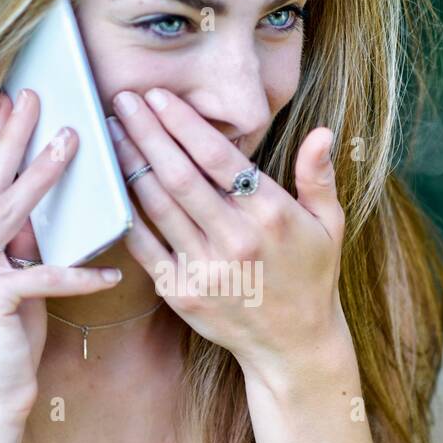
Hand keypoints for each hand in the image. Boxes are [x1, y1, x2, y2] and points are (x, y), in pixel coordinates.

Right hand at [0, 89, 121, 421]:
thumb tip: (41, 199)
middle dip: (15, 139)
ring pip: (8, 216)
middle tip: (36, 98)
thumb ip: (19, 244)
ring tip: (70, 143)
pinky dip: (78, 274)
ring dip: (42, 177)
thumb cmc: (6, 343)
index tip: (10, 103)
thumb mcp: (13, 283)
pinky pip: (40, 277)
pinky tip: (109, 271)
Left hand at [107, 87, 347, 373]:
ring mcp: (205, 269)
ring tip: (113, 131)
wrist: (293, 346)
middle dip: (147, 133)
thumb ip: (318, 177)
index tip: (159, 97)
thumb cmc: (311, 277)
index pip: (219, 159)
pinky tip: (113, 184)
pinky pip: (145, 246)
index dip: (184, 124)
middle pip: (180, 176)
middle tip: (124, 98)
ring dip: (130, 164)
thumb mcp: (329, 226)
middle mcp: (236, 241)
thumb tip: (321, 132)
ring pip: (157, 207)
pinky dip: (126, 213)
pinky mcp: (181, 293)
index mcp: (271, 216)